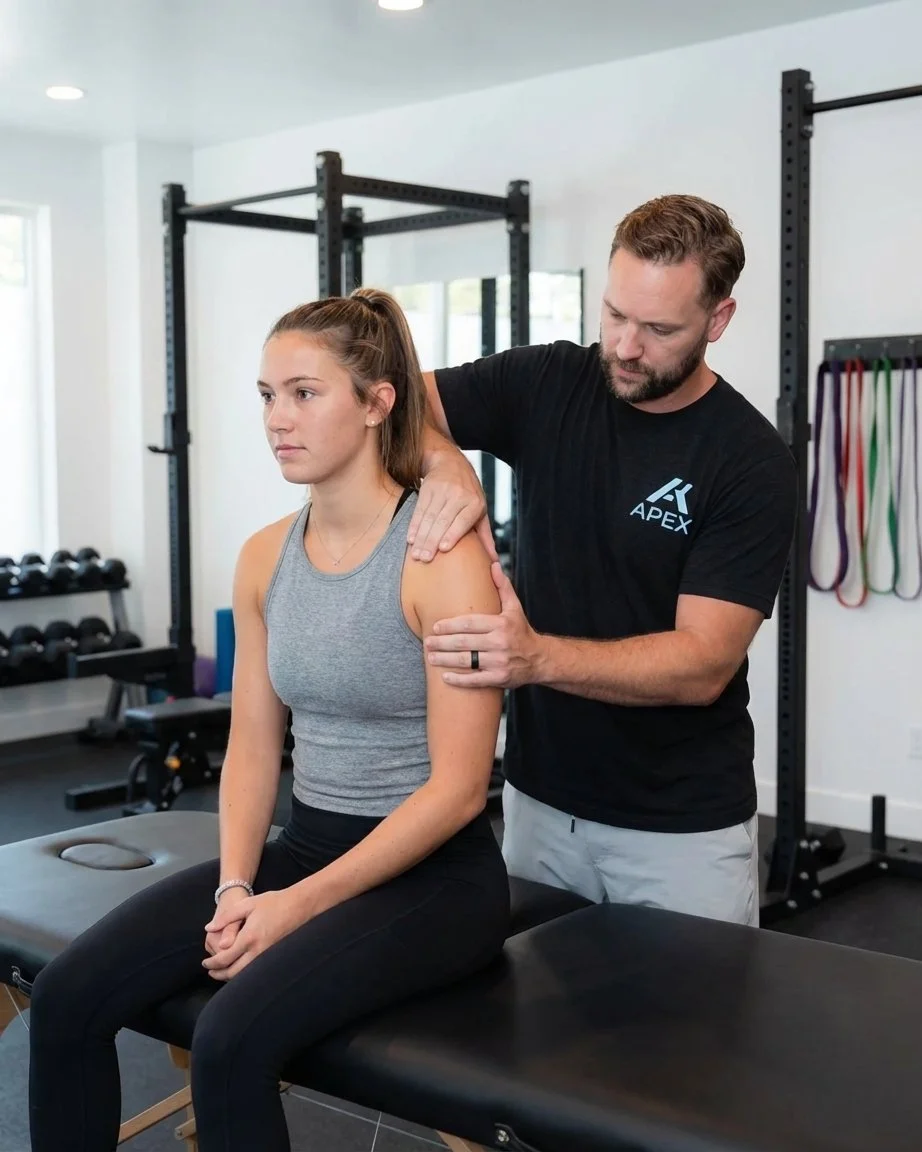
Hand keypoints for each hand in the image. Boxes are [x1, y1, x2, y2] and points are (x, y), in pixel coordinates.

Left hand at [202, 888, 303, 980]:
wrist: (300, 905)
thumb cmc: (273, 902)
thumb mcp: (247, 904)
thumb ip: (226, 917)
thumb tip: (208, 928)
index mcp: (249, 937)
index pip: (224, 958)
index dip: (212, 963)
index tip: (204, 963)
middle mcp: (258, 951)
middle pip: (233, 972)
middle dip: (218, 974)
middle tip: (210, 971)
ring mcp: (268, 956)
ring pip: (244, 975)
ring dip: (230, 976)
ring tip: (221, 972)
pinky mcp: (275, 957)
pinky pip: (254, 971)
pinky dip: (243, 973)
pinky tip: (239, 968)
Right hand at [408, 451, 496, 563]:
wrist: (451, 462)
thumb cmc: (469, 492)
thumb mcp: (481, 510)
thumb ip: (485, 535)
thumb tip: (493, 559)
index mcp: (475, 502)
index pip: (462, 520)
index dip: (452, 534)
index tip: (443, 549)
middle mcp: (459, 495)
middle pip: (443, 521)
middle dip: (432, 541)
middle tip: (424, 558)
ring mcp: (442, 491)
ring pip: (429, 517)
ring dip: (421, 537)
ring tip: (415, 553)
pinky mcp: (428, 488)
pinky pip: (419, 510)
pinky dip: (414, 525)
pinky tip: (410, 538)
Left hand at [425, 562, 543, 688]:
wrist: (539, 659)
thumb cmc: (521, 631)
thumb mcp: (515, 608)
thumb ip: (503, 587)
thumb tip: (494, 564)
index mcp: (501, 624)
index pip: (470, 623)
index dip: (450, 625)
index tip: (435, 626)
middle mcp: (500, 643)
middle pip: (464, 642)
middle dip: (442, 643)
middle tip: (427, 642)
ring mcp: (499, 662)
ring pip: (466, 661)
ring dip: (445, 660)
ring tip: (430, 657)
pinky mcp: (499, 678)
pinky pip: (475, 680)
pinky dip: (458, 680)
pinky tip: (445, 677)